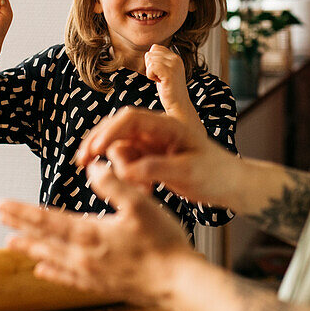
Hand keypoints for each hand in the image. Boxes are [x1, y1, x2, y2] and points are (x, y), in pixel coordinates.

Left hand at [0, 161, 197, 304]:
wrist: (178, 283)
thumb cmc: (163, 243)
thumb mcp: (140, 204)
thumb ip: (113, 184)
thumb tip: (93, 166)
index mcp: (89, 234)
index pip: (46, 219)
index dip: (22, 211)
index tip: (2, 204)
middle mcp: (83, 256)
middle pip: (42, 238)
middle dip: (20, 226)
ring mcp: (90, 274)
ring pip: (51, 258)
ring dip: (30, 249)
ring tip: (11, 243)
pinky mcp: (100, 286)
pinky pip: (67, 278)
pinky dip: (51, 273)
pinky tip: (42, 271)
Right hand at [75, 107, 238, 206]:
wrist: (227, 185)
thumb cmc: (214, 173)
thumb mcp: (187, 173)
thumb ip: (156, 169)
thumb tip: (126, 172)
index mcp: (168, 125)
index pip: (130, 118)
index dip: (108, 131)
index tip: (94, 150)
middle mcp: (155, 130)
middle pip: (116, 129)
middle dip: (97, 144)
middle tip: (82, 163)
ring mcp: (150, 143)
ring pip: (118, 149)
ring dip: (119, 169)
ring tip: (143, 191)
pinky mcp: (148, 158)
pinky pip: (126, 164)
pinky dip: (128, 178)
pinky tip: (146, 192)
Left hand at [144, 44, 195, 121]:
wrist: (178, 105)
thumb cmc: (169, 90)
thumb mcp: (165, 72)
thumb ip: (159, 61)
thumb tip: (148, 53)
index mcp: (175, 57)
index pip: (155, 48)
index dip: (152, 61)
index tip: (160, 73)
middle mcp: (176, 58)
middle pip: (150, 54)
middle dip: (150, 67)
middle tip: (161, 78)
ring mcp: (173, 65)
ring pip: (149, 60)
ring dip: (151, 73)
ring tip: (161, 80)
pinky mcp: (169, 72)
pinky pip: (150, 68)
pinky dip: (150, 76)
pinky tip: (159, 82)